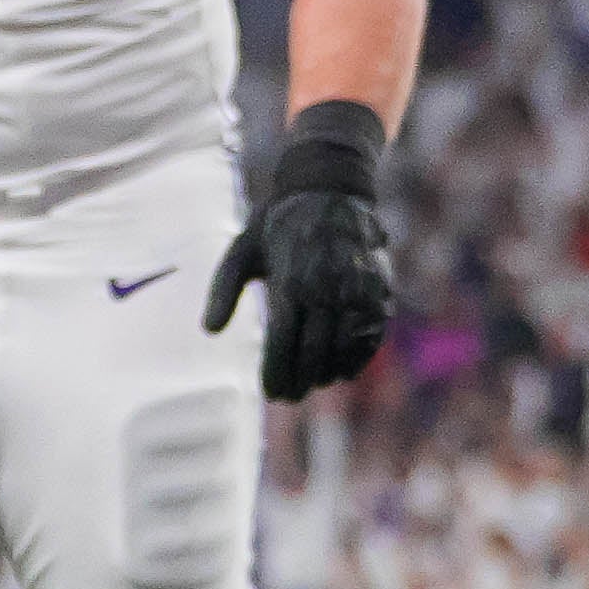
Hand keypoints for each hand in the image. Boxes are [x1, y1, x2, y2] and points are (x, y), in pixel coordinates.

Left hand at [219, 97, 395, 401]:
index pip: (284, 342)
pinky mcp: (379, 289)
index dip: (278, 373)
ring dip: (328, 373)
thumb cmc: (275, 226)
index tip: (271, 393)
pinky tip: (343, 371)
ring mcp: (356, 289)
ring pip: (345, 347)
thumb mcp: (240, 250)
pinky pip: (373, 334)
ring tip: (311, 384)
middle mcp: (326, 288)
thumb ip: (223, 290)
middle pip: (314, 351)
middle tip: (288, 397)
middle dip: (300, 380)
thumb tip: (209, 330)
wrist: (328, 191)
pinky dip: (359, 357)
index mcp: (290, 281)